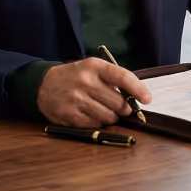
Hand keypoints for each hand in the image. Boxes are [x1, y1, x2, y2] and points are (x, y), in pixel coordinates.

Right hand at [37, 57, 151, 127]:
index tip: (148, 99)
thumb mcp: (92, 69)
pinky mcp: (69, 114)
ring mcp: (76, 98)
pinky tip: (90, 114)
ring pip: (109, 117)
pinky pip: (95, 124)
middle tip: (122, 108)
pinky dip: (98, 122)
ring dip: (111, 117)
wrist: (43, 84)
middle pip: (119, 103)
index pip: (123, 77)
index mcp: (94, 66)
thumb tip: (136, 96)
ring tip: (103, 109)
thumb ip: (113, 79)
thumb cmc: (75, 76)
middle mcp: (85, 81)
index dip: (138, 90)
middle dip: (124, 108)